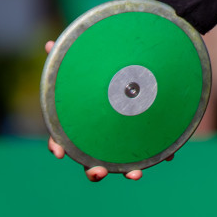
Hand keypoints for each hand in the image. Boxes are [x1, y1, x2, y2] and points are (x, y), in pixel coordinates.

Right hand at [43, 39, 169, 180]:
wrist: (138, 71)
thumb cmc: (105, 72)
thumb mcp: (87, 63)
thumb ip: (67, 55)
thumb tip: (50, 42)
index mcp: (81, 125)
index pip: (63, 141)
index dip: (58, 147)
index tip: (58, 152)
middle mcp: (99, 138)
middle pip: (91, 162)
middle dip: (93, 170)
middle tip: (98, 170)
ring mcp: (122, 141)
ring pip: (122, 163)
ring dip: (127, 171)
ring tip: (135, 174)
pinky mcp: (146, 138)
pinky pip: (153, 150)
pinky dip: (160, 154)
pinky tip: (167, 156)